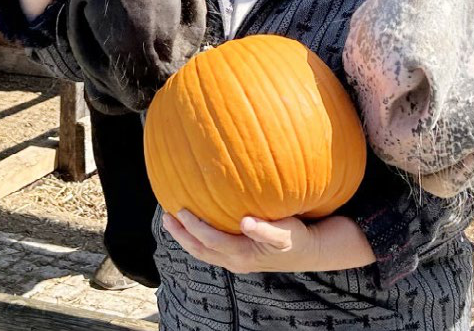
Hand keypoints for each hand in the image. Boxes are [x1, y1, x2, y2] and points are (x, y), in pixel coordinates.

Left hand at [162, 209, 318, 273]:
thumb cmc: (296, 238)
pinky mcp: (237, 257)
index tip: (182, 211)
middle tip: (167, 217)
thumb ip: (265, 229)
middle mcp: (235, 261)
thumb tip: (245, 222)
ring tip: (172, 222)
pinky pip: (210, 251)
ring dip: (186, 238)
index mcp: (243, 254)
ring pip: (203, 253)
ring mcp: (235, 262)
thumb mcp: (285, 233)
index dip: (196, 227)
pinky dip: (197, 240)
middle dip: (182, 235)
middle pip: (201, 250)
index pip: (212, 241)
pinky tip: (193, 228)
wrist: (307, 252)